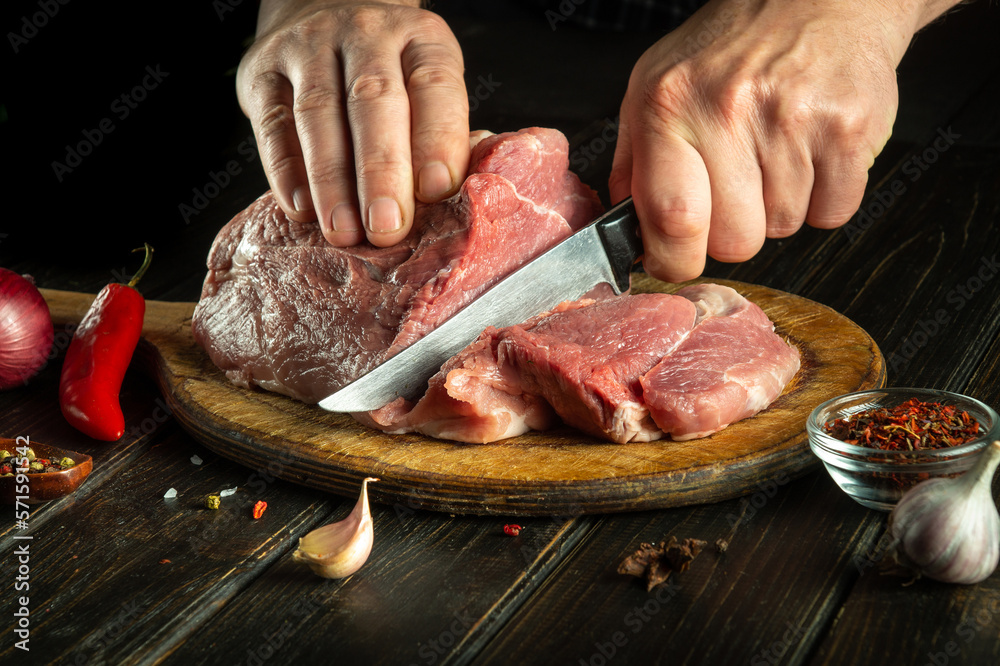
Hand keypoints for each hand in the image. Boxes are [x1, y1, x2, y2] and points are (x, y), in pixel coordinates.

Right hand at [237, 0, 469, 246]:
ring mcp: (309, 45)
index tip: (437, 191)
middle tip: (387, 226)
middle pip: (373, 101)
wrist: (319, 13)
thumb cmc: (387, 72)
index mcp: (420, 37)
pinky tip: (302, 209)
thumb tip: (445, 203)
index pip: (434, 84)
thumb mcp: (425, 86)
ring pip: (319, 113)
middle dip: (381, 171)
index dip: (437, 139)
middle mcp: (366, 32)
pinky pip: (273, 123)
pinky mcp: (263, 69)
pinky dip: (285, 171)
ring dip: (331, 181)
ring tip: (344, 230)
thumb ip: (437, 134)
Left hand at [610, 0, 950, 281]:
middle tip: (737, 187)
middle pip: (735, 241)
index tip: (677, 259)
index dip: (675, 259)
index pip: (671, 218)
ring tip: (775, 153)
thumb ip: (633, 163)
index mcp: (668, 106)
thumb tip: (625, 232)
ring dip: (779, 207)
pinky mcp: (849, 127)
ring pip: (784, 229)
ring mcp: (792, 118)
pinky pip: (832, 214)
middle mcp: (727, 109)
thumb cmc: (729, 50)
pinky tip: (810, 154)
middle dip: (735, 231)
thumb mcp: (654, 88)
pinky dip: (824, 198)